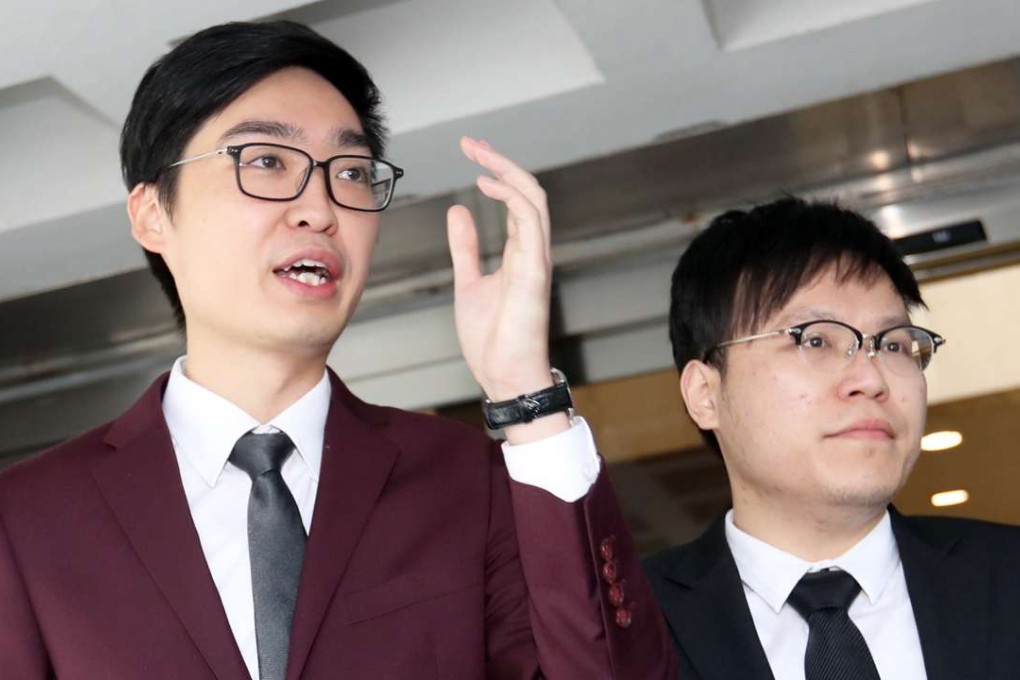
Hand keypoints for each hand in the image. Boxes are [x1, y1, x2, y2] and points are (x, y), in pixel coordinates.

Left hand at [447, 137, 566, 439]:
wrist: (504, 376)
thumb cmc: (492, 339)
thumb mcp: (469, 281)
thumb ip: (466, 247)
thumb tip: (460, 211)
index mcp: (520, 251)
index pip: (516, 199)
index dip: (497, 172)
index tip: (471, 153)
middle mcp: (533, 250)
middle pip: (528, 191)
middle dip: (501, 162)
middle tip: (471, 143)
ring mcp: (537, 259)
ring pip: (533, 199)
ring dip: (506, 171)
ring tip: (478, 155)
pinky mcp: (534, 271)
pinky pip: (531, 222)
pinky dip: (511, 197)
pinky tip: (486, 185)